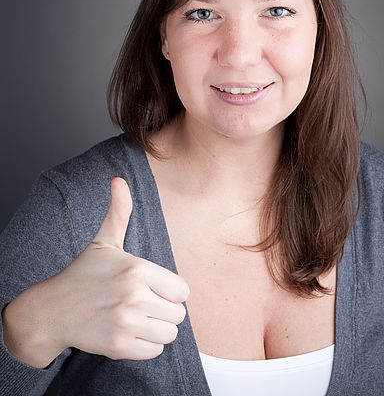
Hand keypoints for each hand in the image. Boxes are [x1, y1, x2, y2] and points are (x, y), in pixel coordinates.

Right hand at [50, 177, 189, 361]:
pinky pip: (155, 351)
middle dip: (165, 309)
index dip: (171, 290)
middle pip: (179, 313)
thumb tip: (118, 181)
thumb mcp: (103, 241)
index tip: (154, 288)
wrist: (53, 310)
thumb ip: (119, 212)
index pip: (182, 290)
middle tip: (146, 303)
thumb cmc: (83, 274)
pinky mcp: (118, 347)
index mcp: (138, 270)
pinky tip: (132, 332)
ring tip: (140, 317)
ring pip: (170, 333)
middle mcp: (134, 297)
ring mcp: (126, 324)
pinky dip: (148, 345)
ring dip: (159, 328)